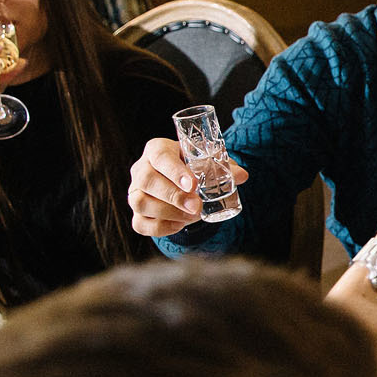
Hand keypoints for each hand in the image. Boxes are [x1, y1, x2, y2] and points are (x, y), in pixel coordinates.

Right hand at [128, 137, 245, 236]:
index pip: (159, 155)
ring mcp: (135, 191)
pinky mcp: (136, 212)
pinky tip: (179, 225)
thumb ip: (225, 167)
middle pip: (147, 181)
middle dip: (174, 196)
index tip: (194, 185)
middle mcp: (141, 168)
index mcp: (157, 149)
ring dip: (168, 213)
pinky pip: (139, 223)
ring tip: (192, 216)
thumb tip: (241, 176)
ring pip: (140, 203)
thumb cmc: (193, 167)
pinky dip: (160, 228)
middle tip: (197, 206)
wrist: (180, 182)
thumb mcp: (209, 162)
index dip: (174, 170)